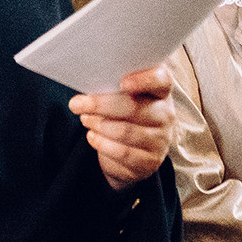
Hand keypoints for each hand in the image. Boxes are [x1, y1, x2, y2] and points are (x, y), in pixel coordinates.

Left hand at [72, 64, 172, 190]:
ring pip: (124, 131)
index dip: (144, 80)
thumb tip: (90, 81)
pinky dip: (101, 143)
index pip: (161, 80)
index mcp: (161, 92)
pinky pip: (122, 153)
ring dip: (98, 125)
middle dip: (99, 104)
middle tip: (76, 104)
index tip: (122, 82)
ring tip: (85, 119)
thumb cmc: (125, 116)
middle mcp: (165, 115)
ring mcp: (160, 140)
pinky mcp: (150, 162)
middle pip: (133, 107)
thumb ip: (114, 87)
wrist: (134, 154)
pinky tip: (91, 136)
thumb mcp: (123, 98)